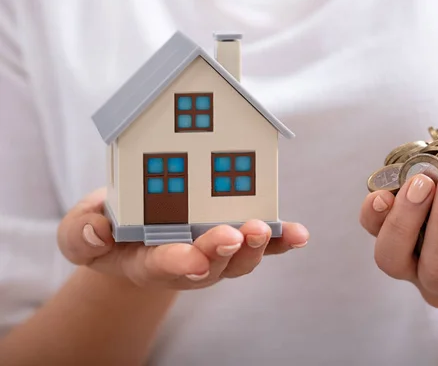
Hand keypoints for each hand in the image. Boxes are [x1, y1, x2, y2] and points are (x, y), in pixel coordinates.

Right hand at [57, 188, 308, 289]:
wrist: (136, 235)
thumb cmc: (109, 232)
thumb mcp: (81, 231)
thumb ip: (81, 235)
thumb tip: (96, 231)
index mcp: (148, 263)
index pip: (163, 267)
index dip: (179, 263)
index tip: (193, 258)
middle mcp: (187, 262)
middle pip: (210, 265)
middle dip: (223, 252)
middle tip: (235, 234)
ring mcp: (214, 253)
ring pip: (239, 258)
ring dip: (257, 246)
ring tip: (266, 228)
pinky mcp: (234, 237)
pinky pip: (261, 244)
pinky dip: (281, 241)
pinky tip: (298, 233)